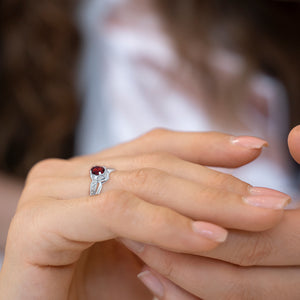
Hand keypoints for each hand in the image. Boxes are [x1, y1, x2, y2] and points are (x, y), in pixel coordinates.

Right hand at [0, 130, 287, 298]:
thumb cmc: (99, 292)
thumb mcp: (147, 248)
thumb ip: (172, 221)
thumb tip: (226, 212)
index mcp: (90, 170)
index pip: (155, 146)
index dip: (205, 145)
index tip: (255, 148)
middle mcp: (67, 172)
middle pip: (154, 163)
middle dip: (217, 180)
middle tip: (271, 196)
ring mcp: (49, 192)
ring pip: (141, 183)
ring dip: (204, 201)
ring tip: (256, 215)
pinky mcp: (38, 223)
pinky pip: (117, 213)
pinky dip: (166, 225)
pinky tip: (210, 237)